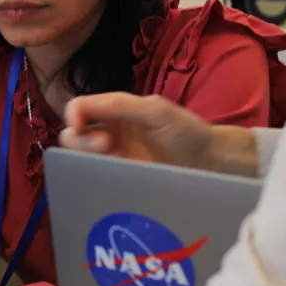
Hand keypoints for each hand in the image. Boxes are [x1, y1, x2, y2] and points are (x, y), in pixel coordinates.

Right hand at [59, 93, 258, 175]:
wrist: (212, 164)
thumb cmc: (187, 132)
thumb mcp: (155, 111)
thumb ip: (120, 104)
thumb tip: (80, 109)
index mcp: (115, 111)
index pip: (79, 108)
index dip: (73, 116)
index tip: (80, 127)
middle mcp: (110, 134)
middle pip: (73, 136)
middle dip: (81, 140)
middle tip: (106, 145)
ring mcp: (114, 159)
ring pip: (80, 160)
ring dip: (87, 161)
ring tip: (113, 161)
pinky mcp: (120, 180)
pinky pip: (96, 180)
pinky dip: (94, 179)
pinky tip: (112, 178)